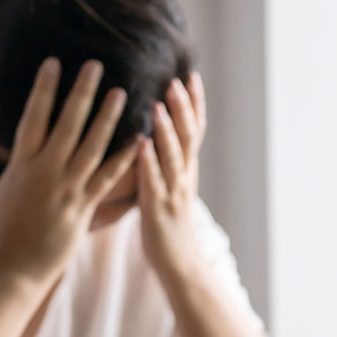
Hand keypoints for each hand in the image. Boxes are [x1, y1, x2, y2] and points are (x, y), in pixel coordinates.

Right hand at [0, 58, 142, 285]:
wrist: (17, 266)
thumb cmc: (4, 226)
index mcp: (22, 163)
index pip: (33, 116)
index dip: (44, 88)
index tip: (55, 63)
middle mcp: (45, 171)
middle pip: (67, 123)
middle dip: (82, 92)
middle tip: (97, 65)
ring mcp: (67, 188)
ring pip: (92, 146)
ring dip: (108, 118)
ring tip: (121, 93)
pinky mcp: (83, 207)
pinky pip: (108, 178)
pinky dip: (125, 159)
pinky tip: (139, 140)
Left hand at [138, 71, 207, 287]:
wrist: (178, 261)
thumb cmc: (168, 222)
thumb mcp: (172, 185)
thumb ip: (167, 159)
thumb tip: (155, 131)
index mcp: (187, 168)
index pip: (196, 128)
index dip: (195, 102)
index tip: (191, 74)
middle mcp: (184, 176)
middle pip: (188, 135)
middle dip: (183, 107)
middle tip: (175, 80)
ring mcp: (173, 192)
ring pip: (174, 156)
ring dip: (166, 130)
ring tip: (158, 106)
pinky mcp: (158, 210)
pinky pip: (154, 183)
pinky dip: (149, 163)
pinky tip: (140, 146)